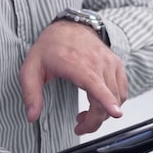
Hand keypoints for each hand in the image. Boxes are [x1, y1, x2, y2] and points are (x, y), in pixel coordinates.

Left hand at [19, 19, 128, 134]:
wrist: (69, 26)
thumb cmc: (51, 47)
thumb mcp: (31, 69)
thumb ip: (31, 94)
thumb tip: (32, 116)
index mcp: (75, 63)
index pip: (95, 84)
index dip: (106, 101)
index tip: (115, 113)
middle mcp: (97, 62)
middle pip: (107, 98)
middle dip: (95, 120)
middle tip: (79, 126)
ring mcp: (109, 63)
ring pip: (117, 97)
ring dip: (104, 113)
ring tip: (85, 114)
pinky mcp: (116, 65)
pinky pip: (122, 91)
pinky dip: (113, 102)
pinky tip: (99, 103)